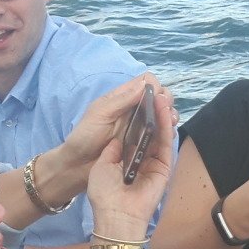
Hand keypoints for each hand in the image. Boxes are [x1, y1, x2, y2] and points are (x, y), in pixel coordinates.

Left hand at [40, 73, 164, 204]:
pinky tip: (167, 135)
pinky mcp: (142, 143)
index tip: (156, 97)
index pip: (145, 82)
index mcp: (122, 98)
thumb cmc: (85, 137)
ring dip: (169, 115)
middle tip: (166, 111)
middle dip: (166, 101)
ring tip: (170, 122)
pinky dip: (166, 131)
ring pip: (161, 115)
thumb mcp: (100, 114)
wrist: (79, 165)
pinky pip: (159, 133)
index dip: (154, 86)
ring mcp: (139, 126)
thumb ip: (121, 100)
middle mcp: (133, 110)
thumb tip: (145, 85)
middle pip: (158, 97)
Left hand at [85, 84, 177, 236]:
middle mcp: (140, 150)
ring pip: (162, 130)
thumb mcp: (104, 160)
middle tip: (157, 93)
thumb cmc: (101, 190)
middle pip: (152, 123)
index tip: (143, 91)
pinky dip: (166, 125)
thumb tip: (126, 126)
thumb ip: (116, 142)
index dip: (141, 105)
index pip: (136, 121)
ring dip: (163, 112)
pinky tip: (164, 109)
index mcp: (124, 147)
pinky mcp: (163, 167)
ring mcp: (154, 158)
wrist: (111, 215)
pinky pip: (167, 142)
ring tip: (162, 96)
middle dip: (156, 106)